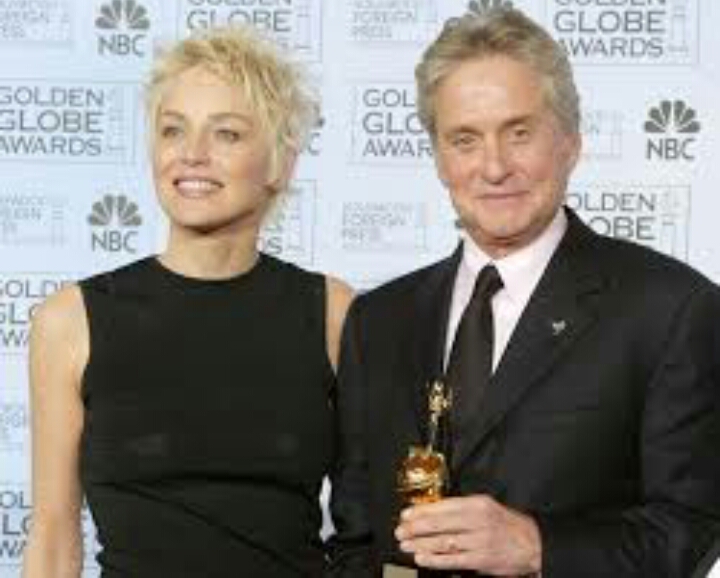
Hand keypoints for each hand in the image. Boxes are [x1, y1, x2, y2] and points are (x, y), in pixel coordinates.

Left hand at [394, 494, 540, 575]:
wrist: (533, 543)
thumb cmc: (507, 524)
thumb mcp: (486, 506)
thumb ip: (462, 508)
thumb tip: (432, 512)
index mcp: (477, 504)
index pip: (442, 506)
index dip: (421, 511)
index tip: (406, 514)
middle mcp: (477, 521)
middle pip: (439, 524)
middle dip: (416, 528)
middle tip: (400, 530)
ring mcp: (479, 542)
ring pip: (443, 542)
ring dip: (421, 544)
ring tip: (405, 545)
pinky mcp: (481, 560)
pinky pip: (453, 560)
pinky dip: (435, 559)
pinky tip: (422, 558)